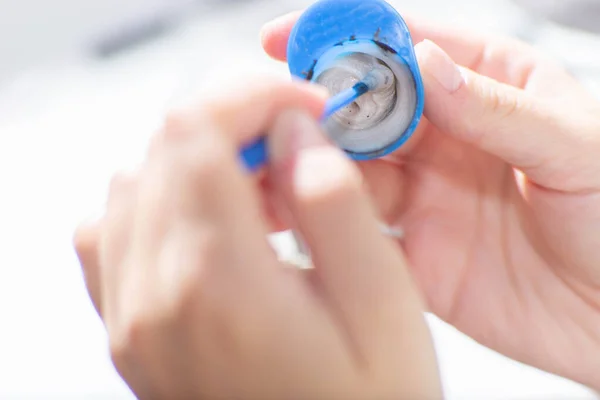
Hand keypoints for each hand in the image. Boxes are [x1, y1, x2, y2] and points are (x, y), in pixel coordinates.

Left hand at [73, 79, 440, 398]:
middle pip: (163, 146)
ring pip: (135, 179)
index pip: (197, 131)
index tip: (303, 105)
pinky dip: (158, 198)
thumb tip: (292, 130)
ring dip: (198, 156)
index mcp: (217, 284)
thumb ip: (334, 204)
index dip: (251, 96)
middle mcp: (152, 298)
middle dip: (232, 120)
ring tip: (261, 184)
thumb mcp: (384, 306)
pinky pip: (114, 231)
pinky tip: (210, 219)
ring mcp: (131, 318)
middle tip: (292, 140)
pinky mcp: (130, 330)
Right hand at [261, 11, 599, 388]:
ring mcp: (423, 194)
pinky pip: (356, 231)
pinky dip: (324, 222)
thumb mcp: (578, 147)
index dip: (349, 37)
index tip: (291, 36)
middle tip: (284, 114)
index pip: (408, 47)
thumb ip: (500, 109)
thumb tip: (427, 65)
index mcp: (487, 87)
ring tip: (278, 164)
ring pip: (350, 168)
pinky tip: (298, 214)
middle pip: (366, 107)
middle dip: (321, 106)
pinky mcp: (411, 251)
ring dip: (312, 163)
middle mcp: (445, 137)